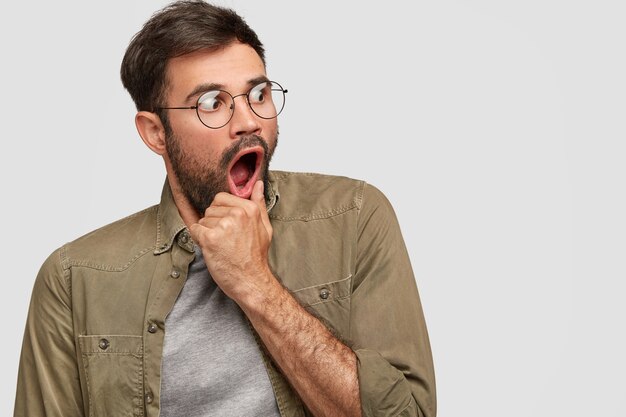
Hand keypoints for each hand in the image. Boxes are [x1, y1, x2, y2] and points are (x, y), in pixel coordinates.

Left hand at [189, 180, 273, 300]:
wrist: (251, 281)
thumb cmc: (256, 257)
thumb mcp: (264, 227)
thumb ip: (259, 204)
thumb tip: (259, 184)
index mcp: (249, 209)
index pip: (221, 198)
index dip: (221, 213)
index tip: (229, 228)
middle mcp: (237, 214)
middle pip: (210, 209)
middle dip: (213, 223)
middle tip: (226, 240)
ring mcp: (223, 226)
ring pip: (202, 220)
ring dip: (207, 233)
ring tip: (221, 246)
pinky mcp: (210, 239)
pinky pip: (195, 230)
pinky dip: (199, 240)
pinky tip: (212, 249)